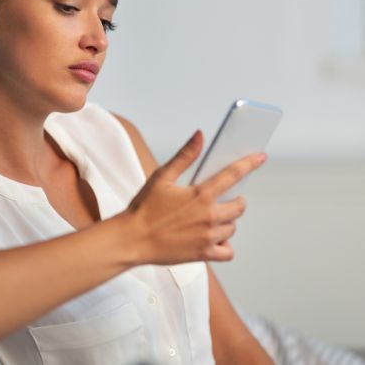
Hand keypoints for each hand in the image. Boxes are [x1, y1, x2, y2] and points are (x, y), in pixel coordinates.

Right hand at [126, 130, 265, 265]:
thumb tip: (199, 136)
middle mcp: (209, 216)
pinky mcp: (203, 254)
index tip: (259, 158)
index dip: (249, 163)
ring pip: (233, 227)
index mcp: (200, 195)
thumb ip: (184, 156)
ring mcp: (208, 237)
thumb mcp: (162, 176)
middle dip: (236, 200)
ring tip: (211, 218)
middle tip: (223, 199)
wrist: (132, 239)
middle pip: (240, 206)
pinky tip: (213, 238)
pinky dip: (225, 245)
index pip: (233, 174)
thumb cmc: (144, 209)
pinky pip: (228, 252)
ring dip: (227, 221)